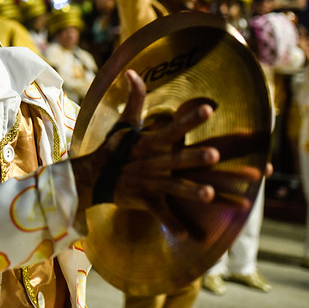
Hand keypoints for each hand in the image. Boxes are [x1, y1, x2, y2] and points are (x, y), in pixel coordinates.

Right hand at [71, 70, 220, 239]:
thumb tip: (131, 71)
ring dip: (192, 191)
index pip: (174, 127)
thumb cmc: (114, 148)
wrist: (93, 176)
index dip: (190, 118)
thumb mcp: (124, 122)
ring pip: (176, 187)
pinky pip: (160, 214)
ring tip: (210, 195)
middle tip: (215, 154)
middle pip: (182, 159)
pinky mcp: (145, 199)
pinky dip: (171, 225)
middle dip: (198, 157)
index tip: (208, 109)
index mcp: (153, 142)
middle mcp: (156, 162)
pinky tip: (188, 236)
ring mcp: (151, 182)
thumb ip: (134, 98)